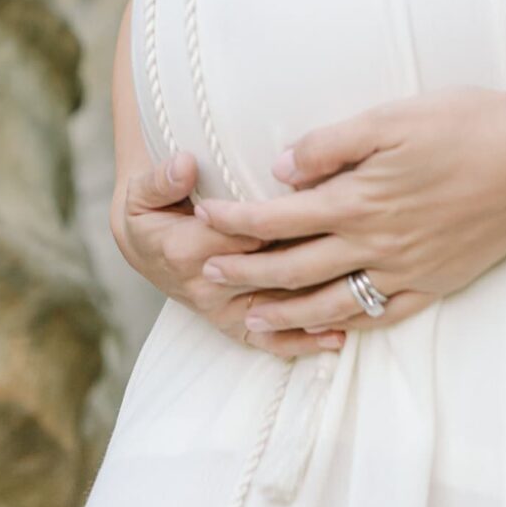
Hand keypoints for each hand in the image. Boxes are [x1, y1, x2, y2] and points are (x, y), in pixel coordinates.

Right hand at [113, 150, 348, 354]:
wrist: (143, 246)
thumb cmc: (150, 210)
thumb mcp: (142, 190)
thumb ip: (161, 177)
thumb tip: (185, 164)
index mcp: (187, 250)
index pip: (245, 235)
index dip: (283, 222)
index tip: (320, 203)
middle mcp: (208, 288)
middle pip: (270, 273)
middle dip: (313, 260)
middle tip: (353, 242)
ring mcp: (223, 312)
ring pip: (278, 309)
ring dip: (318, 304)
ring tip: (363, 295)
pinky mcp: (234, 326)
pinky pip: (270, 342)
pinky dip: (304, 342)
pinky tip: (339, 337)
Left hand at [191, 86, 505, 356]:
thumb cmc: (468, 124)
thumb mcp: (392, 118)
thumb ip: (331, 146)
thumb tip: (280, 169)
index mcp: (360, 200)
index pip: (278, 218)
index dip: (235, 221)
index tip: (201, 219)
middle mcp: (378, 244)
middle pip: (295, 268)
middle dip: (245, 272)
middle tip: (205, 275)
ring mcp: (410, 270)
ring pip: (333, 303)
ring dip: (285, 312)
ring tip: (250, 319)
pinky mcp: (440, 282)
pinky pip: (384, 316)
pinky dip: (347, 325)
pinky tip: (328, 329)